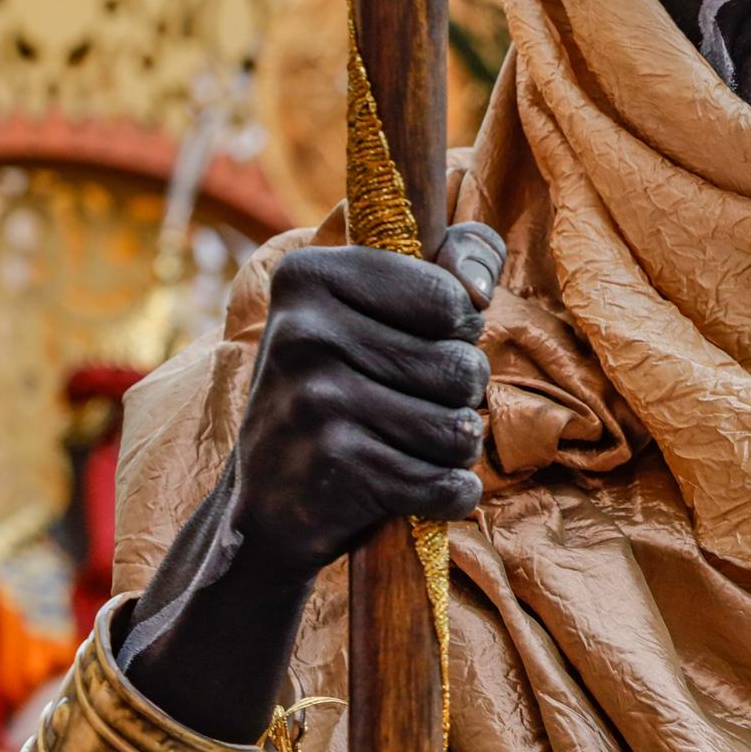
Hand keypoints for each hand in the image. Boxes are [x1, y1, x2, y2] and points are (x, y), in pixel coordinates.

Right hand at [227, 223, 504, 584]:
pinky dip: (448, 494)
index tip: (418, 343)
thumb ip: (454, 255)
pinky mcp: (333, 469)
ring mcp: (314, 403)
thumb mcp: (379, 299)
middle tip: (412, 404)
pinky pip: (446, 484)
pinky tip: (411, 488)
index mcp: (310, 275)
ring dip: (453, 448)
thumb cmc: (345, 381)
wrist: (272, 496)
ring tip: (409, 444)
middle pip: (463, 368)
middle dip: (459, 396)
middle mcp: (303, 333)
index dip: (458, 332)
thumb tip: (478, 286)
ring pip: (460, 429)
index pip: (451, 300)